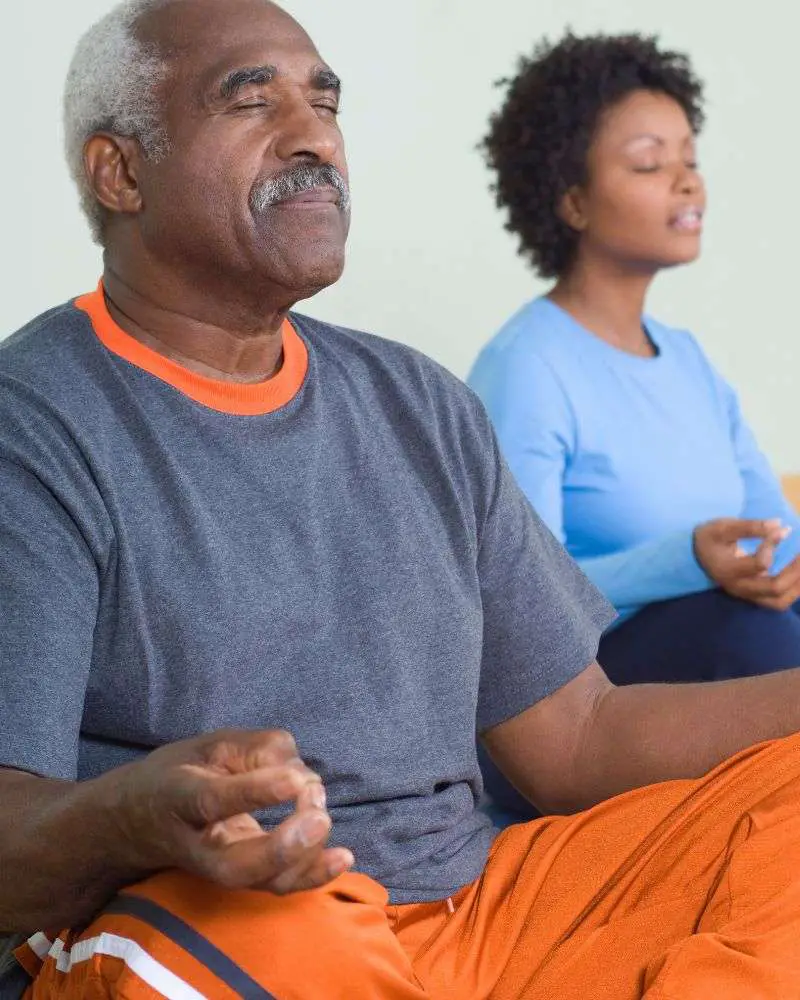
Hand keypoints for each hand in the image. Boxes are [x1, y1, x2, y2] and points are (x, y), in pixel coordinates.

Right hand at [113, 728, 353, 893]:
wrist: (134, 824)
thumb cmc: (178, 773)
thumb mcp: (207, 744)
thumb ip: (254, 747)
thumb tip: (298, 770)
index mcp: (180, 798)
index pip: (215, 800)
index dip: (257, 791)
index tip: (295, 780)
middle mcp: (197, 844)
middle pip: (239, 863)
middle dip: (284, 846)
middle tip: (319, 816)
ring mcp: (217, 869)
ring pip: (261, 882)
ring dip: (305, 858)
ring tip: (324, 821)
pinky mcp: (240, 878)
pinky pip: (276, 886)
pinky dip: (312, 875)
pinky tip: (342, 858)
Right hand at [694, 517, 798, 609]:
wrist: (699, 555)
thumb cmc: (711, 538)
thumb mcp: (723, 527)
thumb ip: (750, 527)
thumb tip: (779, 525)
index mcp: (728, 569)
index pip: (759, 564)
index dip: (773, 546)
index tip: (781, 530)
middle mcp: (738, 587)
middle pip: (774, 588)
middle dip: (795, 570)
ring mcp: (747, 594)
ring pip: (779, 601)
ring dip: (797, 586)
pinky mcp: (754, 596)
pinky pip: (778, 601)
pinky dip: (793, 591)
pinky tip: (798, 574)